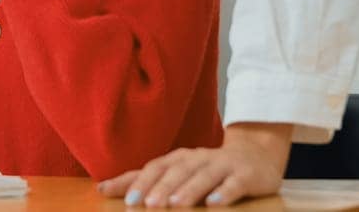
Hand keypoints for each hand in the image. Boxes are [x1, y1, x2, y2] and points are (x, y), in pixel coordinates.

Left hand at [97, 123, 292, 205]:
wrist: (256, 153)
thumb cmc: (208, 167)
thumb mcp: (176, 171)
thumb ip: (144, 180)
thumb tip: (102, 188)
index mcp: (180, 158)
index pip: (156, 168)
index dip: (141, 182)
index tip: (125, 199)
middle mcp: (199, 158)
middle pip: (178, 171)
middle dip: (162, 188)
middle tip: (147, 205)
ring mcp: (223, 165)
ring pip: (204, 176)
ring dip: (189, 189)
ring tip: (175, 204)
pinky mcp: (246, 174)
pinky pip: (235, 183)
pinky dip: (225, 192)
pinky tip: (215, 204)